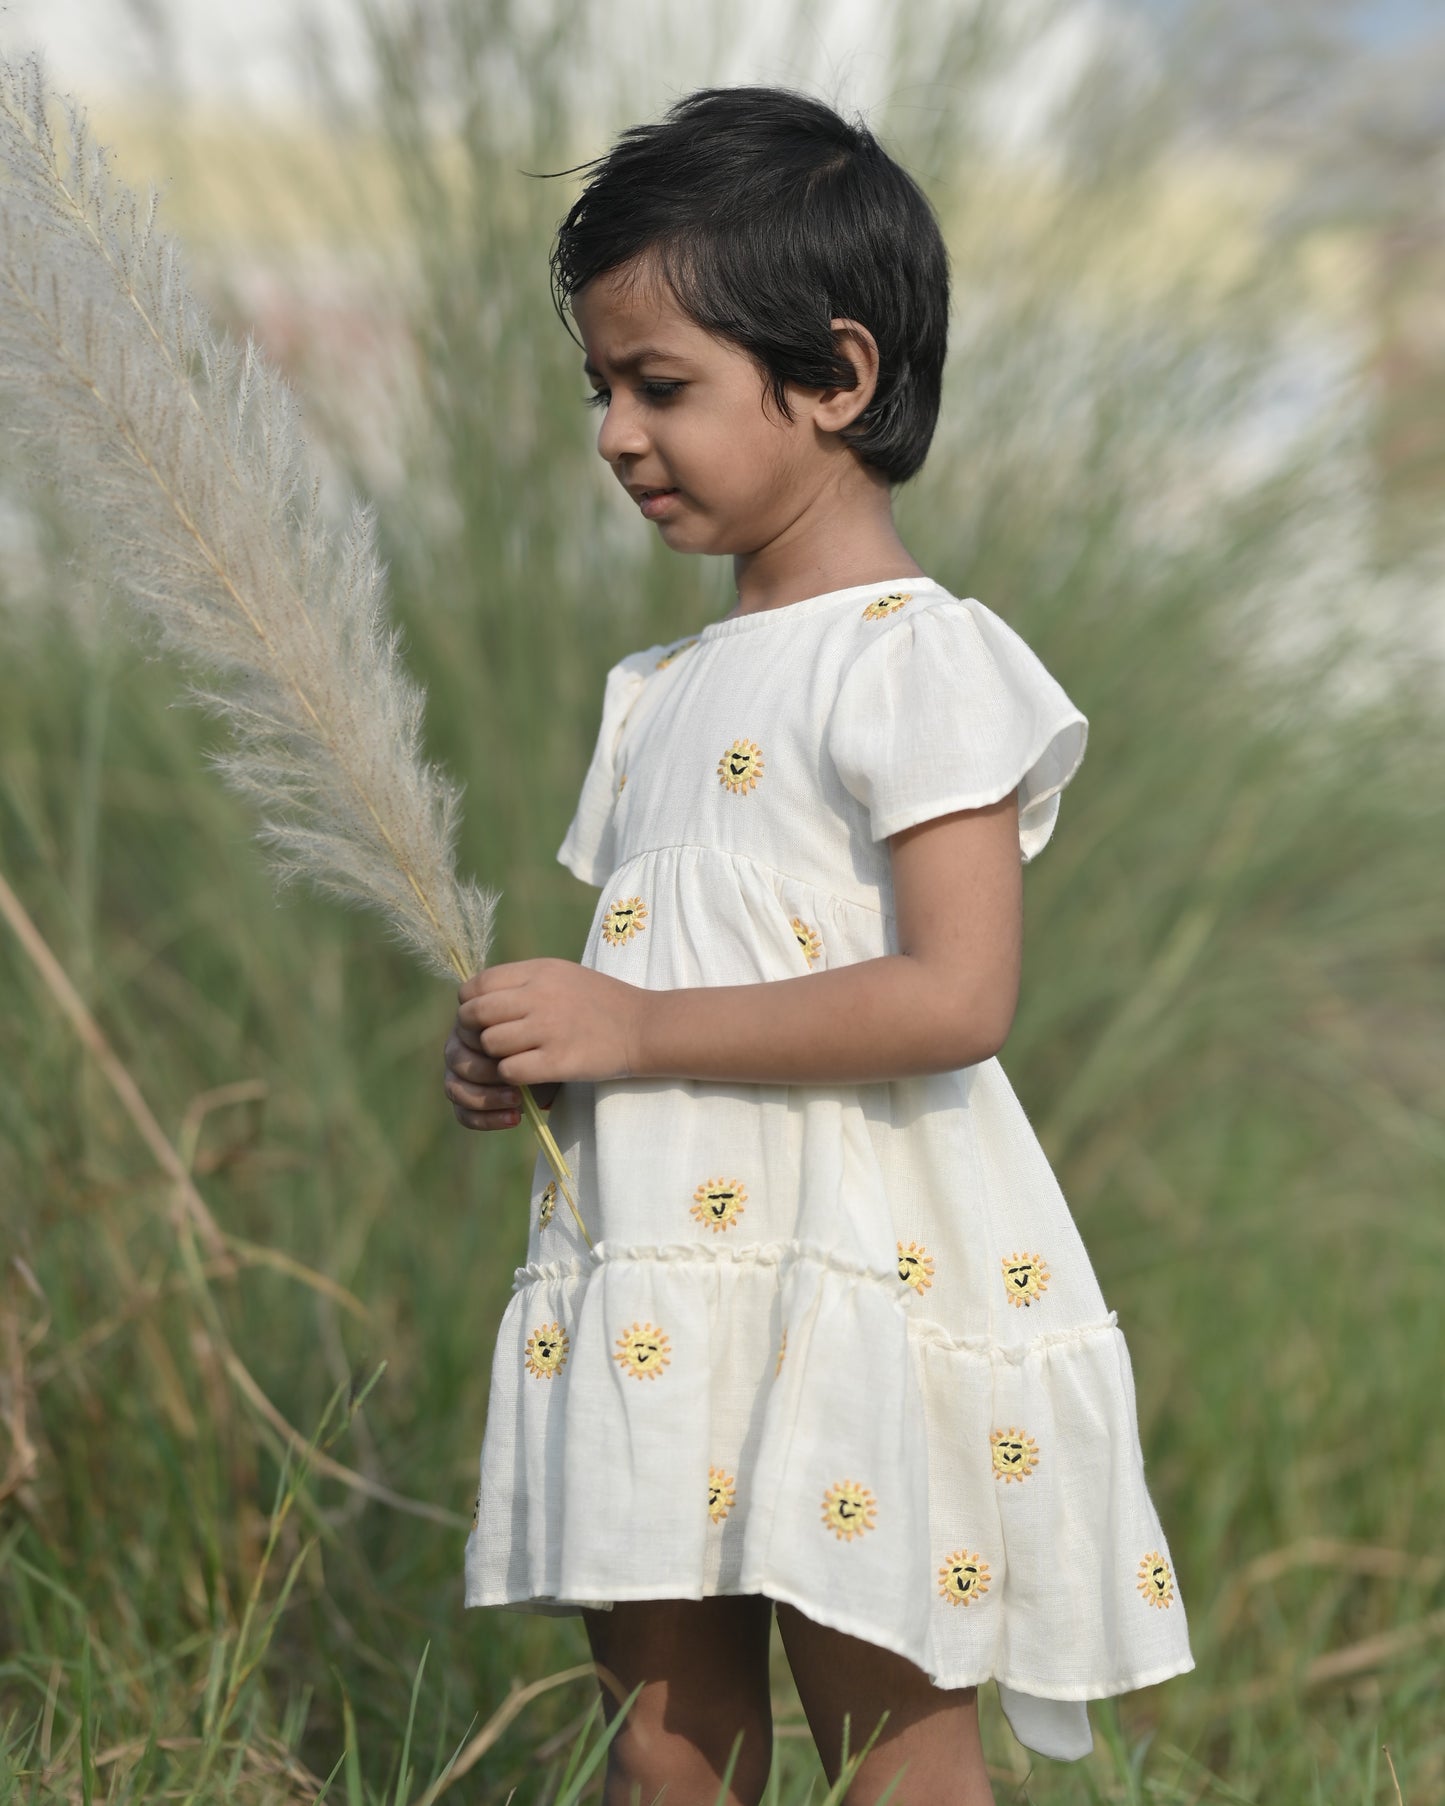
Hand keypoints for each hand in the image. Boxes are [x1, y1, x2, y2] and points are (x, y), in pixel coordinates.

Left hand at [446, 958, 645, 1129]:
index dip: (469, 1005)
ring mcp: (549, 1028)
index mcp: (538, 971)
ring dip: (495, 1057)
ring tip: (514, 1059)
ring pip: (490, 1044)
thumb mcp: (562, 975)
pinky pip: (510, 1071)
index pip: (477, 985)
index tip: (481, 1019)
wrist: (645, 1026)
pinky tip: (529, 1073)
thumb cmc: (602, 1002)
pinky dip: (512, 1077)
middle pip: (475, 1015)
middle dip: (474, 1033)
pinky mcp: (558, 1061)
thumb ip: (523, 982)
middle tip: (489, 1045)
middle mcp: (539, 996)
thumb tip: (478, 997)